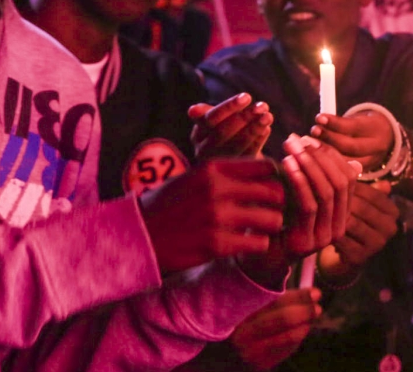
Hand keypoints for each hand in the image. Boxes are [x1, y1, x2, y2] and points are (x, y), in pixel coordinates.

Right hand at [139, 158, 284, 275]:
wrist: (135, 237)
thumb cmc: (169, 206)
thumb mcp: (194, 177)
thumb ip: (227, 173)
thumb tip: (266, 169)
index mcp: (213, 167)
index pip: (266, 166)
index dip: (275, 179)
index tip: (270, 189)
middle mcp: (217, 188)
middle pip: (275, 191)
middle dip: (277, 204)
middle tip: (270, 212)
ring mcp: (217, 216)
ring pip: (272, 219)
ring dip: (270, 226)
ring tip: (260, 229)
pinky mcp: (216, 244)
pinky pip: (259, 243)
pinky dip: (257, 245)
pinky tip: (247, 244)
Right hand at [188, 93, 272, 158]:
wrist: (231, 158)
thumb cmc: (224, 129)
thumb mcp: (215, 120)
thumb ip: (207, 112)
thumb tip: (192, 110)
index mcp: (198, 134)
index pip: (210, 119)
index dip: (229, 107)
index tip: (247, 96)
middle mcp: (204, 150)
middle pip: (223, 132)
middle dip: (245, 117)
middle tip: (263, 106)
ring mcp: (219, 163)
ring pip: (237, 145)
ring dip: (254, 128)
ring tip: (268, 116)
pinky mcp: (235, 172)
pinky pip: (248, 155)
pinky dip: (258, 141)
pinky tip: (266, 129)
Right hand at [228, 288, 320, 371]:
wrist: (222, 356)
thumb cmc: (238, 326)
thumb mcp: (247, 310)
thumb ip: (270, 301)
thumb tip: (304, 294)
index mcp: (240, 315)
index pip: (276, 303)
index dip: (299, 297)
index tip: (315, 292)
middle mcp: (244, 335)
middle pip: (284, 319)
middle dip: (305, 311)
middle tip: (318, 307)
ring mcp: (252, 353)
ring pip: (289, 336)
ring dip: (305, 326)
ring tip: (311, 319)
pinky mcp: (260, 366)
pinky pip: (287, 350)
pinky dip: (297, 339)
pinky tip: (299, 331)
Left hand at [276, 136, 361, 260]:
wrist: (259, 256)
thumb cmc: (280, 218)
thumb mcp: (301, 194)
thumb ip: (315, 176)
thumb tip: (324, 146)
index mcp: (343, 213)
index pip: (348, 178)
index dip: (332, 156)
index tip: (312, 140)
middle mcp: (340, 226)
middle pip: (340, 183)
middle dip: (320, 157)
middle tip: (300, 140)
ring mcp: (325, 236)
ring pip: (327, 193)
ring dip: (309, 166)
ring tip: (293, 149)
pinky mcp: (307, 242)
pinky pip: (309, 206)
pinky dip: (299, 181)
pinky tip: (287, 164)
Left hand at [309, 111, 392, 171]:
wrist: (384, 139)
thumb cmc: (361, 126)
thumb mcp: (356, 119)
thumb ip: (339, 123)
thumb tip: (318, 122)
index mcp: (375, 127)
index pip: (353, 126)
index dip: (334, 123)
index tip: (318, 118)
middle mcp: (377, 146)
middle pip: (351, 147)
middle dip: (329, 140)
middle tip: (312, 133)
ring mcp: (373, 162)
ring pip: (347, 162)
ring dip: (326, 156)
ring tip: (309, 148)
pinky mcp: (365, 173)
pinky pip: (345, 173)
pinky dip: (330, 167)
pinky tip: (315, 162)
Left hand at [319, 181, 398, 279]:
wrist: (343, 256)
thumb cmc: (349, 221)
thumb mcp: (355, 199)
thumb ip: (356, 182)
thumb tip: (353, 162)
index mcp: (392, 211)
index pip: (369, 191)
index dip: (346, 182)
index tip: (327, 173)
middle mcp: (390, 228)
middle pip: (360, 205)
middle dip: (336, 195)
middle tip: (316, 185)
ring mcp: (377, 243)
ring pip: (350, 220)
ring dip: (329, 211)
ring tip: (312, 200)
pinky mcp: (361, 257)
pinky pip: (340, 237)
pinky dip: (326, 229)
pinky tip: (314, 220)